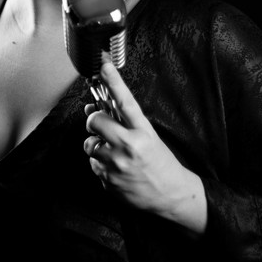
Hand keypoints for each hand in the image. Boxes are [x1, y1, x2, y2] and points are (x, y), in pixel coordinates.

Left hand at [84, 63, 206, 234]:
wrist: (171, 195)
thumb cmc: (160, 161)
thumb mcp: (148, 136)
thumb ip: (122, 121)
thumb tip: (92, 107)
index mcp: (142, 132)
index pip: (125, 102)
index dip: (113, 81)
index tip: (104, 65)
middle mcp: (129, 147)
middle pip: (96, 122)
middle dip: (94, 121)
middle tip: (101, 125)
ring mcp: (117, 166)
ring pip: (90, 145)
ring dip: (97, 145)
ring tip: (114, 152)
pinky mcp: (108, 181)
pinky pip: (93, 164)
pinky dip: (100, 164)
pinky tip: (116, 168)